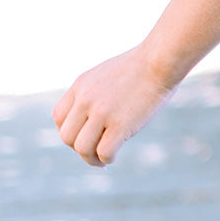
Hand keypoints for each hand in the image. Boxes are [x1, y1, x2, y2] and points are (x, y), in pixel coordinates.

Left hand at [52, 45, 172, 167]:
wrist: (161, 60)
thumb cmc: (141, 66)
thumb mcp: (107, 74)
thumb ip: (94, 93)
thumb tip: (92, 119)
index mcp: (81, 85)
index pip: (59, 117)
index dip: (69, 131)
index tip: (83, 136)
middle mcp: (86, 99)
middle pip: (66, 136)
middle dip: (78, 148)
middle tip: (93, 151)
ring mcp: (102, 112)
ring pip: (82, 148)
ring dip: (90, 159)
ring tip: (101, 161)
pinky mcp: (120, 124)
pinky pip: (104, 152)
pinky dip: (106, 159)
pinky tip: (113, 157)